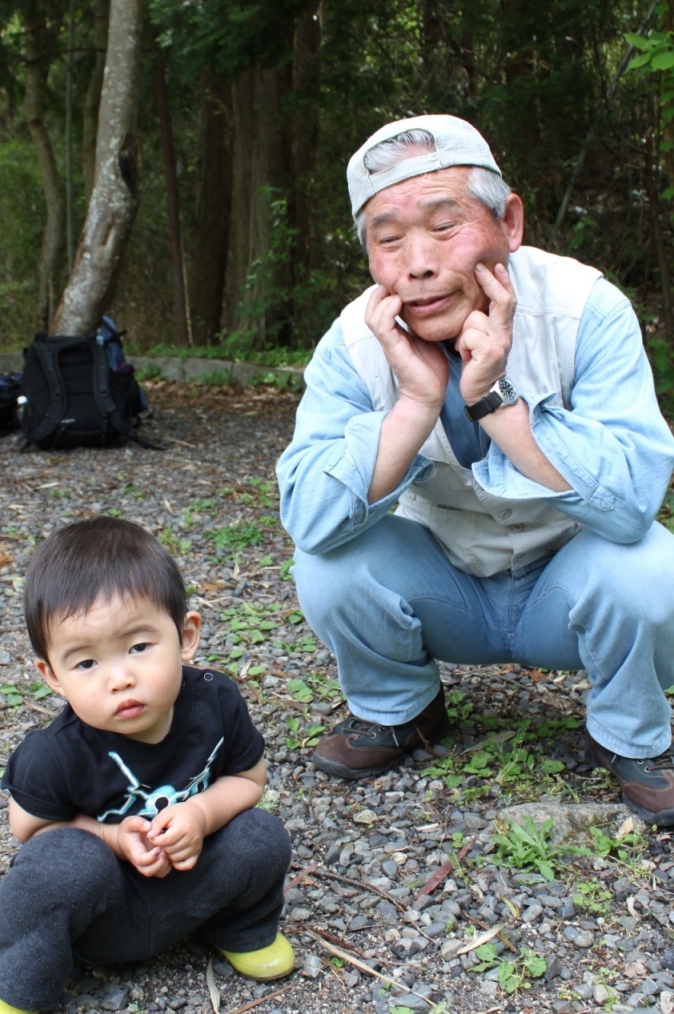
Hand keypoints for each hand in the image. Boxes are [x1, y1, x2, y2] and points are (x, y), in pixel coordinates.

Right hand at [117, 815, 171, 877]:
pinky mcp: (156, 864)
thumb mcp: (130, 822)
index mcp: (134, 852)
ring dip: (165, 864)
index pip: (141, 860)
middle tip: (165, 851)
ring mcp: (148, 864)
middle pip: (148, 871)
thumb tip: (148, 826)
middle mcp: (140, 862)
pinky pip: (164, 870)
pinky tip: (171, 853)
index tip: (158, 847)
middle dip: (159, 864)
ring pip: (158, 873)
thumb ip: (138, 823)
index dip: (151, 856)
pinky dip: (169, 865)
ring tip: (169, 852)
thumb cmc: (129, 830)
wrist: (127, 838)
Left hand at [146, 800, 205, 870]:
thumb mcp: (167, 813)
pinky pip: (186, 866)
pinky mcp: (198, 853)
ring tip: (167, 845)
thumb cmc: (180, 813)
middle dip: (161, 847)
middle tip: (161, 840)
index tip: (153, 836)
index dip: (156, 840)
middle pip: (170, 850)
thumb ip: (157, 823)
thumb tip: (149, 836)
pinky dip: (178, 863)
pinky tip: (174, 854)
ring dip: (168, 854)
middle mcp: (192, 838)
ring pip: (176, 858)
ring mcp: (196, 847)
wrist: (198, 815)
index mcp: (185, 827)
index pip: (166, 840)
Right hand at [365, 286, 448, 413]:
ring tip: (397, 292)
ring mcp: (389, 342)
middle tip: (398, 283)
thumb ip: (426, 323)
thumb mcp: (429, 338)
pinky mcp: (392, 349)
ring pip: (371, 314)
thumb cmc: (431, 369)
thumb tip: (436, 305)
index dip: (388, 289)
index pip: (381, 304)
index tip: (403, 281)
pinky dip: (386, 310)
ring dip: (381, 299)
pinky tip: (398, 303)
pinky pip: (381, 325)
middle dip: (381, 290)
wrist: (430, 395)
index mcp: (396, 331)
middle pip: (371, 306)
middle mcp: (388, 335)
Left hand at [455, 262, 515, 405]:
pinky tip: (466, 357)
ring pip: (474, 319)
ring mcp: (499, 342)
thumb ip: (481, 323)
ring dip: (464, 333)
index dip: (503, 282)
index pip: (507, 299)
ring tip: (466, 349)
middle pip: (502, 300)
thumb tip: (472, 306)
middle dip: (490, 282)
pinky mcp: (490, 352)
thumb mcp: (480, 341)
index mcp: (503, 329)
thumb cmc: (478, 365)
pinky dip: (462, 345)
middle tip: (479, 267)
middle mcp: (505, 333)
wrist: (484, 392)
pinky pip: (469, 335)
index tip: (496, 265)